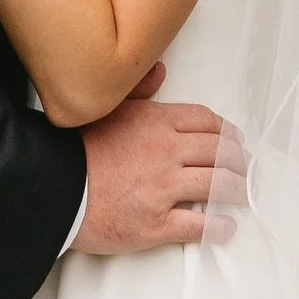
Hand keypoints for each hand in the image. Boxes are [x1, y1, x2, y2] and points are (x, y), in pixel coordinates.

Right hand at [76, 64, 248, 251]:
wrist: (53, 186)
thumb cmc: (77, 148)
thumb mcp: (109, 108)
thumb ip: (139, 89)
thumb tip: (160, 71)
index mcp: (157, 122)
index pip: (206, 121)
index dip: (226, 131)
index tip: (234, 138)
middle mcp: (166, 152)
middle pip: (219, 152)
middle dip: (238, 161)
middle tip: (246, 167)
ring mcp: (164, 189)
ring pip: (216, 186)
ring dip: (236, 190)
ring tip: (243, 193)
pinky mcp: (156, 223)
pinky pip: (198, 225)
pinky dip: (217, 227)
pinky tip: (226, 226)